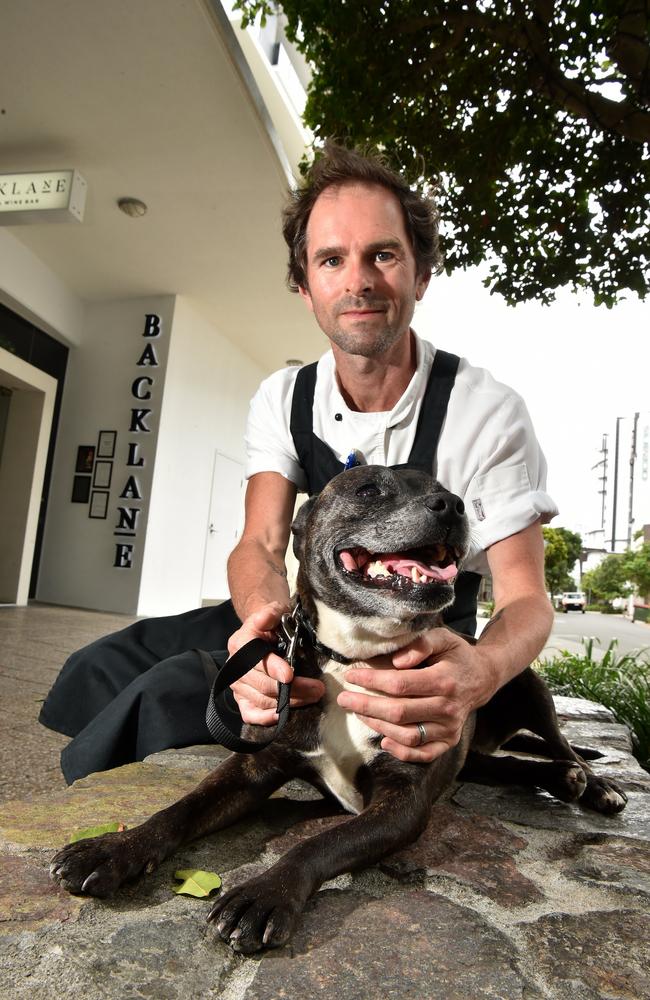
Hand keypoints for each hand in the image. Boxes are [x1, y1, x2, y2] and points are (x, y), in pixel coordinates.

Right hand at [229, 603, 324, 724]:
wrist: (264, 633)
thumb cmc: (272, 624)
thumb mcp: (274, 611)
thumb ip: (270, 613)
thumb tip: (263, 618)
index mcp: (240, 643)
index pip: (256, 660)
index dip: (273, 668)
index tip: (291, 674)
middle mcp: (235, 667)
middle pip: (262, 684)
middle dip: (293, 689)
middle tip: (317, 688)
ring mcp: (238, 685)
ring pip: (262, 700)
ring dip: (289, 702)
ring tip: (313, 696)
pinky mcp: (242, 699)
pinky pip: (250, 714)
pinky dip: (265, 718)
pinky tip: (283, 715)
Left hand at [336, 628, 497, 761]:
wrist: (482, 677)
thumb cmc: (456, 655)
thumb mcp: (443, 638)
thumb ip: (421, 644)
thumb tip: (397, 661)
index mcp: (444, 680)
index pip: (400, 684)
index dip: (372, 681)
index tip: (352, 676)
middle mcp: (447, 708)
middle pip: (399, 712)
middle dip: (366, 705)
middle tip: (344, 699)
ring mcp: (449, 728)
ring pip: (407, 735)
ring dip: (378, 725)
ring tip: (359, 712)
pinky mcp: (449, 741)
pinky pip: (424, 754)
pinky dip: (402, 752)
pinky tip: (383, 740)